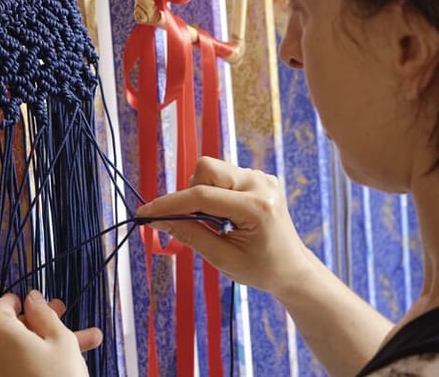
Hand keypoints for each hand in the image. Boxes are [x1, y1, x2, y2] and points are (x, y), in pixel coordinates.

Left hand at [0, 291, 102, 376]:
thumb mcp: (60, 339)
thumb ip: (44, 313)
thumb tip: (32, 297)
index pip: (3, 305)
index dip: (25, 301)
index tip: (42, 303)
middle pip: (12, 327)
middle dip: (42, 322)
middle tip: (64, 316)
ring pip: (19, 349)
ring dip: (48, 342)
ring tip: (84, 340)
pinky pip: (16, 367)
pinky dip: (37, 361)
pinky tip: (68, 360)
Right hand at [136, 157, 313, 296]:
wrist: (292, 268)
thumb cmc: (261, 269)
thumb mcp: (222, 258)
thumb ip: (190, 234)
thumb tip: (158, 220)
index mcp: (256, 207)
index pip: (201, 196)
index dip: (169, 204)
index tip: (146, 213)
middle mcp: (260, 184)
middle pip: (206, 169)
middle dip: (190, 194)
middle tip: (191, 222)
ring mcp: (261, 177)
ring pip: (211, 170)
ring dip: (202, 194)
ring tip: (214, 223)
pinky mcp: (257, 178)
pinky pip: (222, 175)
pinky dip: (213, 193)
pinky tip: (223, 216)